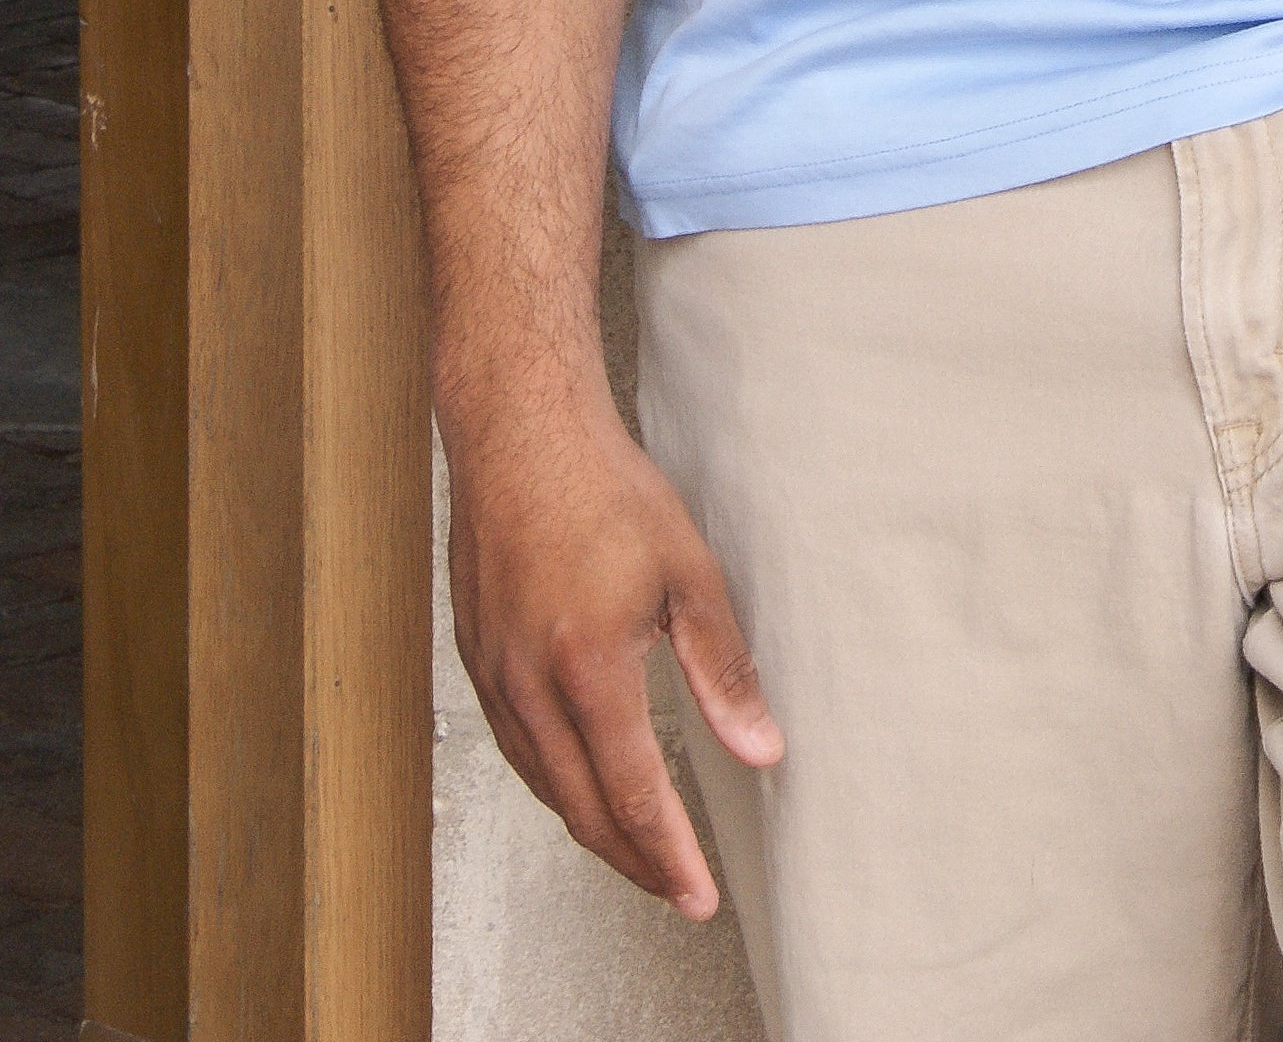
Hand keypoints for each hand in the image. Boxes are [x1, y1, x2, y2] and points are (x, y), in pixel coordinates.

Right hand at [445, 392, 782, 915]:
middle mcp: (530, 686)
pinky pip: (518, 748)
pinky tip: (582, 782)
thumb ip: (723, 670)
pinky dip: (556, 782)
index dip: (670, 856)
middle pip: (583, 809)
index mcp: (588, 668)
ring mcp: (494, 676)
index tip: (699, 895)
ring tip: (640, 851)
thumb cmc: (601, 487)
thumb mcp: (687, 572)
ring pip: (545, 786)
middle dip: (635, 861)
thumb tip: (760, 746)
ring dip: (594, 828)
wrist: (518, 433)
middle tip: (676, 891)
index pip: (634, 794)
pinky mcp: (476, 660)